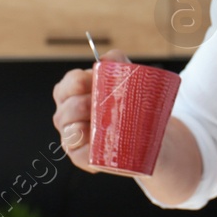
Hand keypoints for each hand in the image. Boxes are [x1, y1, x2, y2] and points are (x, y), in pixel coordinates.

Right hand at [51, 49, 130, 173]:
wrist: (150, 136)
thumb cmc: (131, 105)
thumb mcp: (128, 80)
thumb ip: (118, 63)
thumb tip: (108, 58)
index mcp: (73, 94)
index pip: (66, 85)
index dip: (77, 82)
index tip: (93, 81)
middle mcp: (68, 115)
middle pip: (66, 110)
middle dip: (82, 105)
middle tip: (102, 104)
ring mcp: (73, 138)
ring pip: (70, 133)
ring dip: (83, 128)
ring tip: (103, 125)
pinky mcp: (83, 157)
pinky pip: (80, 156)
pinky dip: (88, 153)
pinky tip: (99, 149)